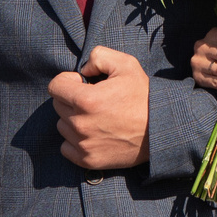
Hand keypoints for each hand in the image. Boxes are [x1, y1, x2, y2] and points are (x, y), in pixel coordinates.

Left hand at [49, 44, 150, 169]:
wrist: (161, 129)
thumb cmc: (143, 96)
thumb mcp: (126, 64)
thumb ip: (98, 56)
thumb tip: (82, 71)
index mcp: (86, 100)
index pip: (55, 86)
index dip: (67, 81)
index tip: (82, 83)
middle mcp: (80, 124)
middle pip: (58, 106)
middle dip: (72, 99)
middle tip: (95, 100)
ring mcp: (83, 144)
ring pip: (62, 126)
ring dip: (74, 120)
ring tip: (96, 118)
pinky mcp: (88, 160)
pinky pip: (66, 148)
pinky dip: (74, 141)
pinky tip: (93, 134)